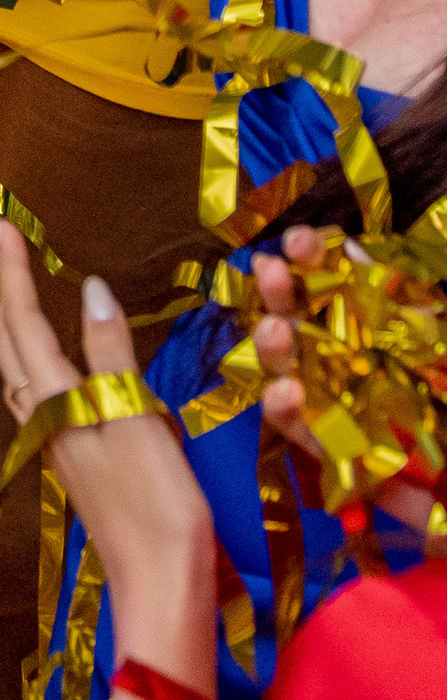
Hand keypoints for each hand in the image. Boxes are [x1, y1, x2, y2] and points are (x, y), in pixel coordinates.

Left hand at [0, 219, 205, 600]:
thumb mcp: (139, 418)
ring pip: (17, 369)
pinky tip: (50, 361)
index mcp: (53, 401)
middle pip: (8, 342)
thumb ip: (111, 354)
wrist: (159, 586)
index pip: (22, 322)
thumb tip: (89, 287)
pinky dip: (34, 357)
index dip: (12, 271)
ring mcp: (56, 443)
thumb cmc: (158, 504)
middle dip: (3, 289)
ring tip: (15, 286)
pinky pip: (38, 393)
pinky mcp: (74, 461)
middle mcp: (43, 419)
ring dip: (12, 322)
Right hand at [249, 227, 441, 539]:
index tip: (301, 241)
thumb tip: (351, 252)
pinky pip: (303, 434)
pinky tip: (285, 392)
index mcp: (380, 327)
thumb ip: (401, 298)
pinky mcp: (340, 458)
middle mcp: (353, 363)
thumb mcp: (438, 339)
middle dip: (281, 292)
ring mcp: (342, 410)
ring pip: (290, 373)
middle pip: (302, 320)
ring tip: (273, 331)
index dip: (314, 258)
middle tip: (270, 270)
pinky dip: (289, 413)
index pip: (337, 283)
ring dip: (274, 349)